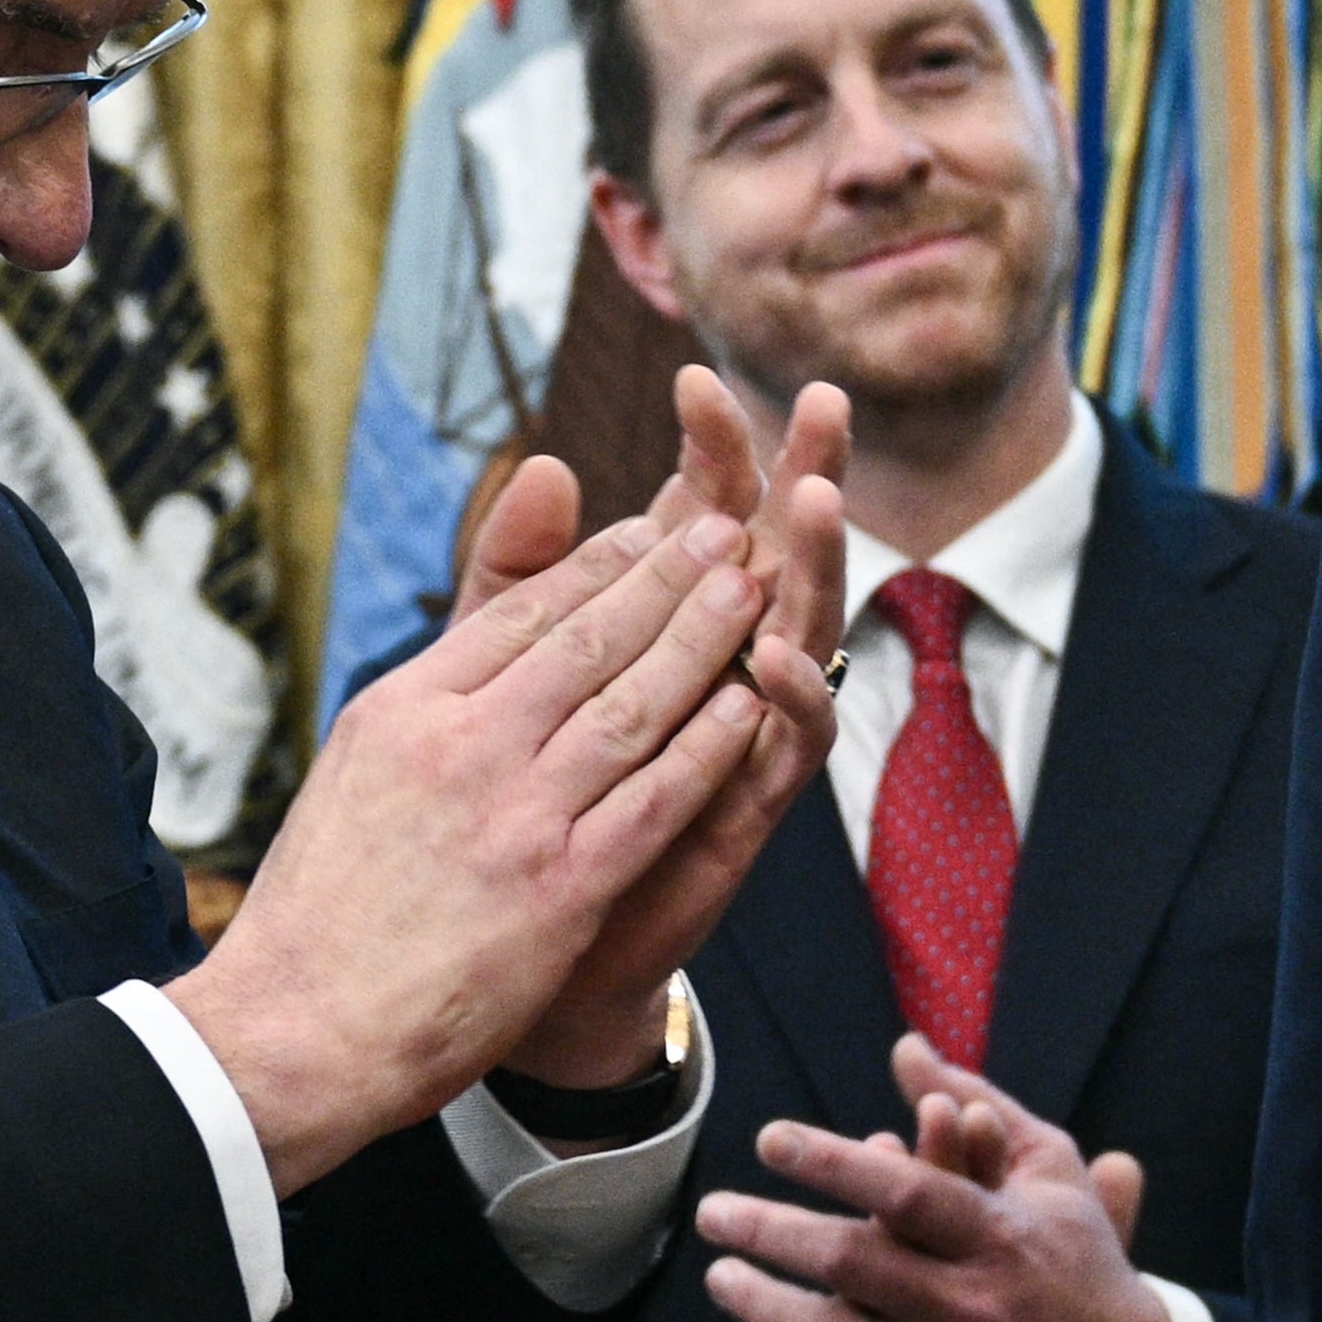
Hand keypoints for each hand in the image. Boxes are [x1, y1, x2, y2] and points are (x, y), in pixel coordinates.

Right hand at [167, 506, 772, 1193]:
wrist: (293, 1029)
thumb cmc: (322, 907)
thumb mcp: (354, 767)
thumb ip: (429, 693)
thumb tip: (478, 631)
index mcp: (403, 710)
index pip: (520, 613)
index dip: (600, 564)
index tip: (654, 528)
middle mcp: (459, 746)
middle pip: (586, 640)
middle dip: (667, 576)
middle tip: (725, 528)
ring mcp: (512, 816)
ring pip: (628, 705)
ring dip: (700, 640)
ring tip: (752, 588)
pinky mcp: (558, 891)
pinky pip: (651, 801)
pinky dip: (705, 748)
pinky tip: (749, 707)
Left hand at [483, 368, 852, 1087]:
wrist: (513, 945)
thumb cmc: (511, 798)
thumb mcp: (497, 671)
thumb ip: (518, 575)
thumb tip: (542, 464)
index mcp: (660, 620)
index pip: (699, 510)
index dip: (706, 447)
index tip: (696, 376)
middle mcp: (716, 666)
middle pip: (772, 551)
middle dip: (801, 475)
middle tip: (823, 404)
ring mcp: (738, 735)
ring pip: (802, 634)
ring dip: (814, 569)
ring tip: (816, 502)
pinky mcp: (743, 808)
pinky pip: (789, 748)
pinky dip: (792, 701)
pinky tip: (783, 656)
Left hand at [700, 1034, 1176, 1321]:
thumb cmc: (1076, 1258)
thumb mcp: (1047, 1170)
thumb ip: (975, 1101)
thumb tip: (905, 1045)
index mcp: (1003, 1234)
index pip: (907, 1190)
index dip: (834, 1162)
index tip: (769, 1140)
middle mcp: (978, 1305)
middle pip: (854, 1262)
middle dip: (769, 1232)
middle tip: (711, 1212)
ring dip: (763, 1304)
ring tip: (720, 1274)